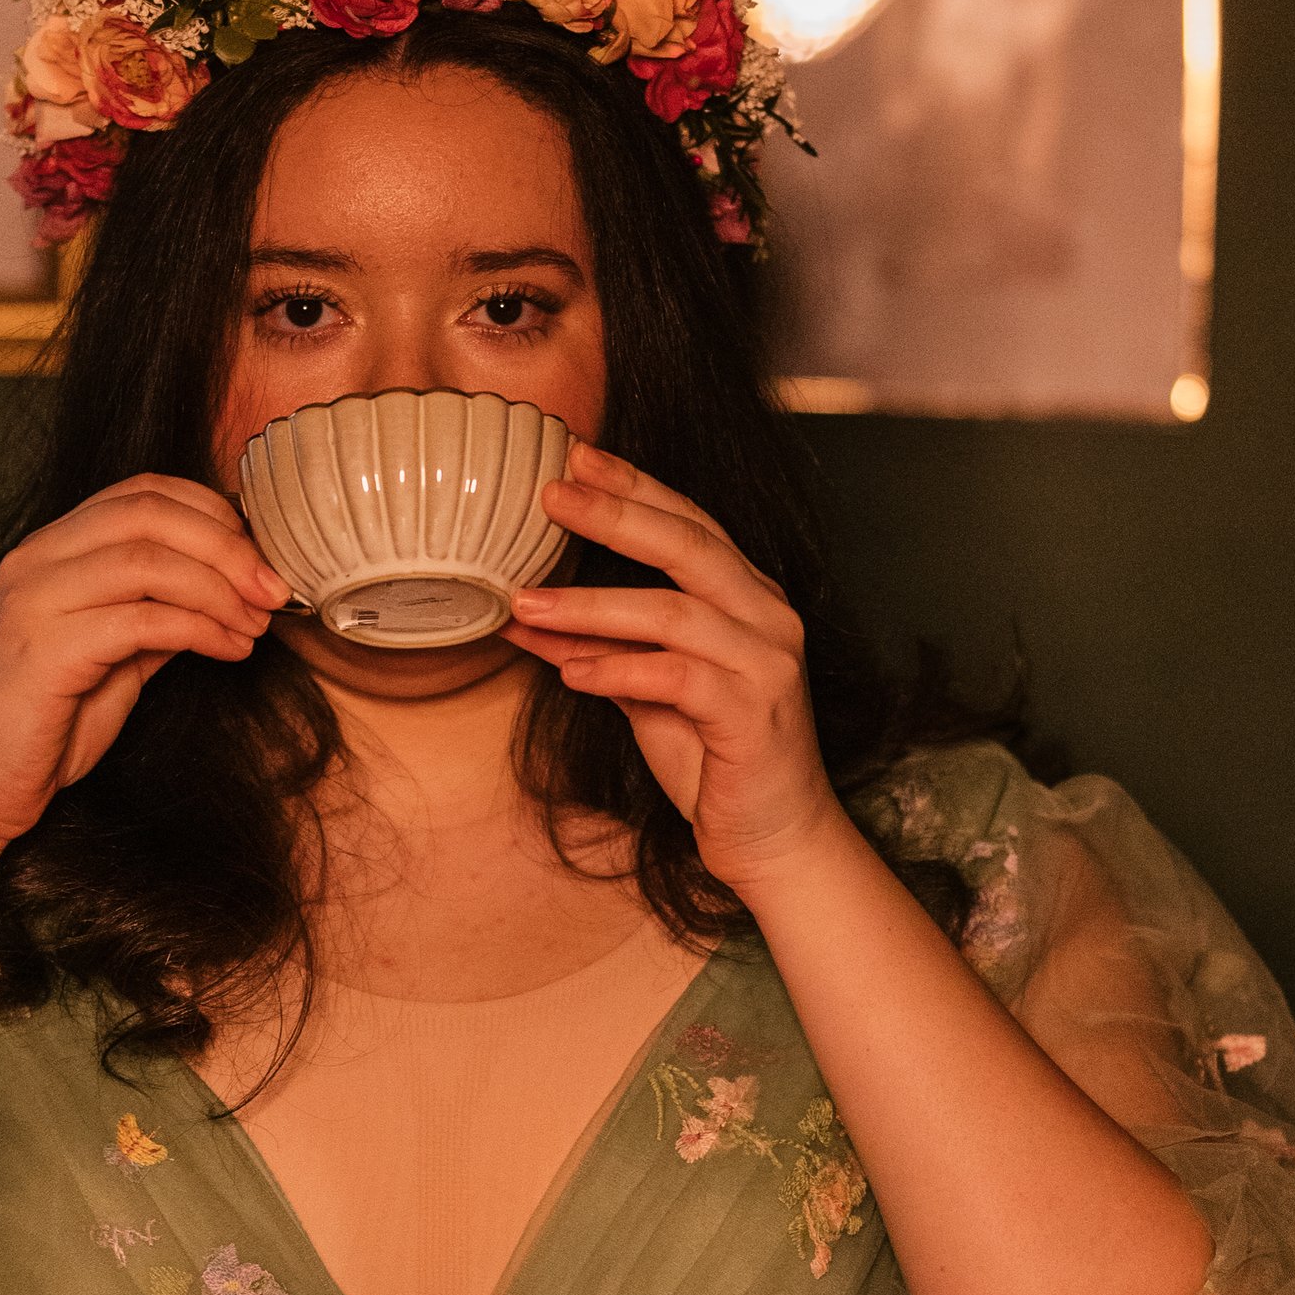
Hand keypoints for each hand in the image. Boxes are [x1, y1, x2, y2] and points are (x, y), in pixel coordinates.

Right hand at [0, 475, 286, 856]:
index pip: (142, 493)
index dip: (212, 515)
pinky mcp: (43, 650)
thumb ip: (157, 613)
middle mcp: (35, 560)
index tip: (259, 558)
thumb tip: (232, 590)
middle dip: (228, 547)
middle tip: (274, 589)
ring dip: (220, 589)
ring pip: (148, 560)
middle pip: (149, 514)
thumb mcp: (115, 656)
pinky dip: (199, 628)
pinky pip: (140, 619)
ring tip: (255, 625)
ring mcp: (33, 601)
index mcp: (50, 548)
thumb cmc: (43, 724)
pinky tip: (230, 650)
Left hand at [503, 442, 843, 895]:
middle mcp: (767, 615)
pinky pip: (675, 677)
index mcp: (747, 596)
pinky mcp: (752, 712)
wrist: (773, 837)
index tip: (573, 457)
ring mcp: (766, 661)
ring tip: (525, 602)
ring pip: (671, 611)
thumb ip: (597, 646)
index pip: (689, 522)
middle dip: (615, 513)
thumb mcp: (644, 692)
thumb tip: (520, 616)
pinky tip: (570, 670)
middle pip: (687, 544)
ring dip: (589, 605)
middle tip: (550, 493)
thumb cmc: (713, 758)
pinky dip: (617, 670)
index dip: (633, 486)